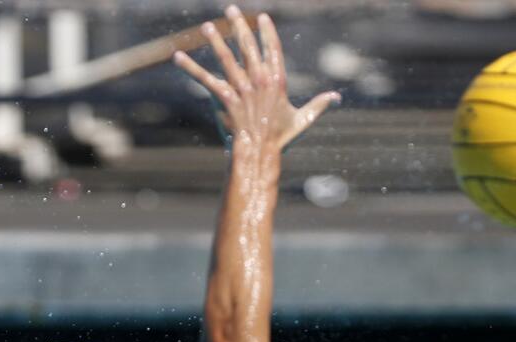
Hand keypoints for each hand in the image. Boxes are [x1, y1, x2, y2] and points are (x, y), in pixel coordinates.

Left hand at [173, 6, 339, 153]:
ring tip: (207, 26)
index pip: (273, 49)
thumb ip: (319, 105)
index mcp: (278, 80)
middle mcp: (259, 79)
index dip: (267, 32)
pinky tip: (178, 57)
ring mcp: (241, 88)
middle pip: (248, 46)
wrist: (261, 153)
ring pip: (226, 58)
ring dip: (215, 40)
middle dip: (239, 26)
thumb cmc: (280, 138)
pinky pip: (205, 79)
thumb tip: (337, 97)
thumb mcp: (303, 119)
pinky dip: (190, 67)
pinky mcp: (225, 98)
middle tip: (231, 10)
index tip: (262, 17)